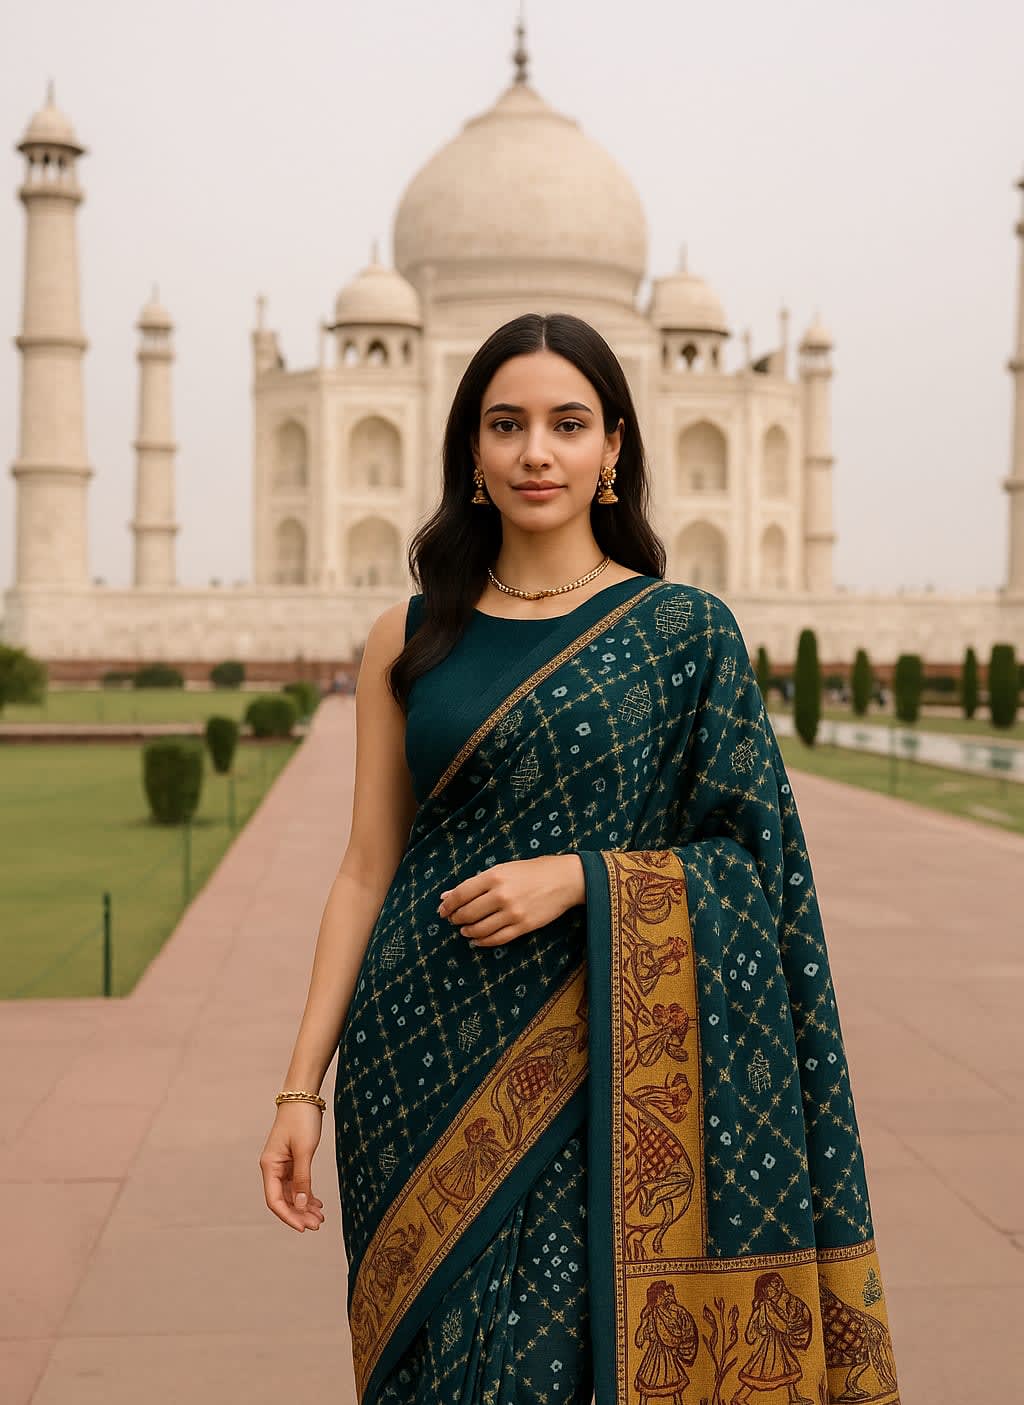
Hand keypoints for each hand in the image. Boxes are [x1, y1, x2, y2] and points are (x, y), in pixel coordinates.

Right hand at [259, 1102, 326, 1231]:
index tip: (303, 1228)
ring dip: (304, 1206)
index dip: (288, 1216)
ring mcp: (282, 1165)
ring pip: (292, 1193)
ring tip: (320, 1218)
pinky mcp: (292, 1161)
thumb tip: (301, 1205)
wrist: (303, 1096)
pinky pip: (297, 1184)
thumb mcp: (304, 1150)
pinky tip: (317, 1203)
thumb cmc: (301, 1120)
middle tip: (318, 1225)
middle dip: (299, 1214)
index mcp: (270, 1166)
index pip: (275, 1200)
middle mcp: (273, 1168)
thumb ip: (303, 1178)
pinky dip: (306, 1194)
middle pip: (283, 1199)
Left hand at [437, 854, 584, 948]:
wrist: (565, 879)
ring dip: (467, 932)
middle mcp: (501, 895)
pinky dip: (483, 942)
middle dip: (456, 919)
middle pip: (467, 913)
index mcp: (494, 876)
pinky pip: (496, 939)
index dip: (448, 905)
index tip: (442, 910)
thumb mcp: (503, 869)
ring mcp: (512, 913)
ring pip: (480, 929)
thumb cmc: (533, 870)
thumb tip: (447, 896)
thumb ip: (475, 882)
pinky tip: (477, 940)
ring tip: (465, 930)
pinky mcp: (523, 927)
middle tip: (453, 920)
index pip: (460, 894)